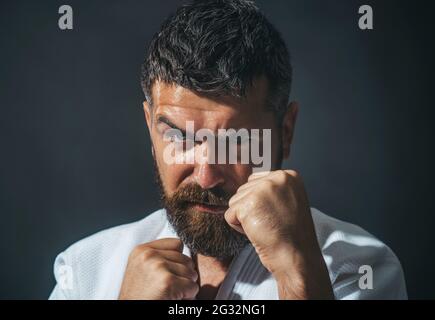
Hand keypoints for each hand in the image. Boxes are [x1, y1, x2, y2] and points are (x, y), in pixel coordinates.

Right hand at [118, 238, 198, 299]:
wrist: (131, 313)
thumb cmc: (140, 297)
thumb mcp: (143, 269)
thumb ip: (159, 256)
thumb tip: (186, 249)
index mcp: (141, 250)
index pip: (177, 244)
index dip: (177, 261)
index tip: (166, 274)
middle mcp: (148, 255)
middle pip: (186, 258)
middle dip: (183, 275)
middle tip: (166, 288)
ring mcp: (158, 267)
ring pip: (191, 273)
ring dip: (185, 286)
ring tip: (167, 293)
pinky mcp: (167, 282)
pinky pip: (193, 287)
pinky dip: (188, 297)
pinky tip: (171, 299)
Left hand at [225, 170, 333, 298]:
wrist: (297, 257)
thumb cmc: (292, 236)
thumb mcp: (289, 202)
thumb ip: (271, 191)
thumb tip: (248, 189)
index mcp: (288, 176)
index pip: (256, 181)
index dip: (260, 202)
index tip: (276, 215)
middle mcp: (276, 178)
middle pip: (244, 190)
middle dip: (251, 210)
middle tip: (271, 223)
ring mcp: (262, 190)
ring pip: (235, 201)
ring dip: (245, 219)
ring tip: (265, 228)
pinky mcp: (248, 204)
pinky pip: (229, 214)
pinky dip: (238, 228)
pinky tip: (257, 232)